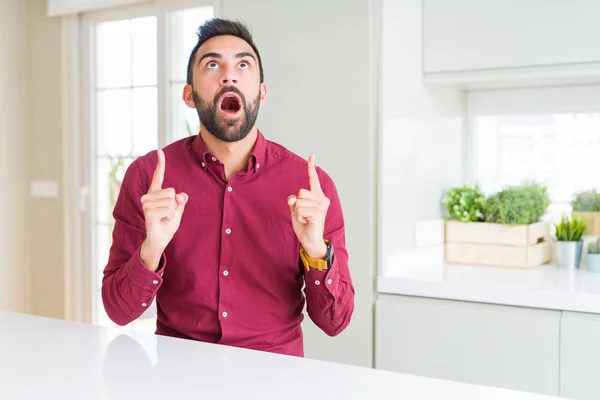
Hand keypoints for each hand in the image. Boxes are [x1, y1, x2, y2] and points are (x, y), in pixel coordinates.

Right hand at [140, 149, 187, 270]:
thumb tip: (180, 195)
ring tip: (164, 218)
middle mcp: (149, 196)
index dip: (160, 164)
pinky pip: (169, 210)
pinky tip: (162, 221)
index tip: (160, 151)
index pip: (158, 176)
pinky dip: (170, 217)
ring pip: (171, 200)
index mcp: (156, 193)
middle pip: (171, 191)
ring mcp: (147, 204)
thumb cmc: (167, 223)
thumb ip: (180, 200)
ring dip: (172, 212)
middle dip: (175, 204)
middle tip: (167, 214)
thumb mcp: (178, 209)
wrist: (160, 238)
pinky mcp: (148, 212)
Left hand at [287, 154, 329, 258]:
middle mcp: (322, 199)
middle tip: (303, 215)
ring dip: (297, 212)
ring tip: (305, 219)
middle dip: (296, 204)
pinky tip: (307, 222)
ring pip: (299, 202)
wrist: (310, 240)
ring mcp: (321, 205)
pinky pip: (299, 210)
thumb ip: (293, 201)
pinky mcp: (318, 213)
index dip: (311, 167)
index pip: (314, 179)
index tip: (311, 155)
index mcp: (317, 196)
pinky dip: (299, 217)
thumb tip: (292, 199)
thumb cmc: (304, 224)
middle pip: (300, 192)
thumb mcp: (296, 210)